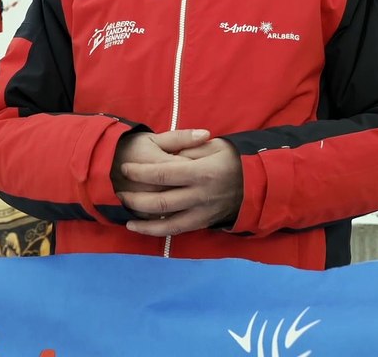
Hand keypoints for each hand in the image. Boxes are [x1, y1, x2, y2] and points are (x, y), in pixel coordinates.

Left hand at [117, 136, 242, 237]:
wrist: (257, 182)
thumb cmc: (231, 159)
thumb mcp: (211, 146)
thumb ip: (186, 150)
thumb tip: (161, 157)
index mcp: (200, 172)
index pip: (162, 173)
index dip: (140, 172)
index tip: (125, 168)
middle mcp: (199, 196)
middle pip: (160, 202)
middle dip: (135, 198)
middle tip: (120, 191)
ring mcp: (202, 213)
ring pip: (166, 223)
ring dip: (142, 220)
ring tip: (125, 214)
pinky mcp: (202, 223)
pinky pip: (176, 231)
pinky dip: (155, 231)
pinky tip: (140, 227)